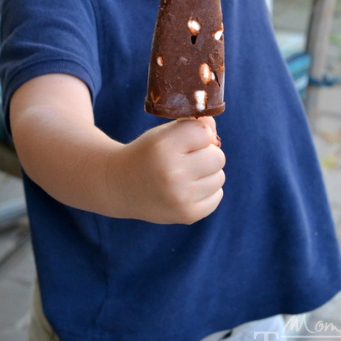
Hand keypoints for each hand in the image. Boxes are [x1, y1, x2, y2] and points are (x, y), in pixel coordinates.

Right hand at [109, 117, 224, 224]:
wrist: (121, 185)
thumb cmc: (148, 153)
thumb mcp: (163, 133)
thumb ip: (192, 125)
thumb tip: (214, 131)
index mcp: (164, 146)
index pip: (205, 133)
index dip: (200, 133)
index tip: (187, 139)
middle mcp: (172, 173)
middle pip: (218, 156)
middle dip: (207, 154)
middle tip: (187, 158)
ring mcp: (180, 197)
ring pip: (219, 176)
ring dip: (208, 173)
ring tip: (186, 174)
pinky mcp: (187, 215)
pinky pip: (217, 196)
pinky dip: (207, 191)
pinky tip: (188, 189)